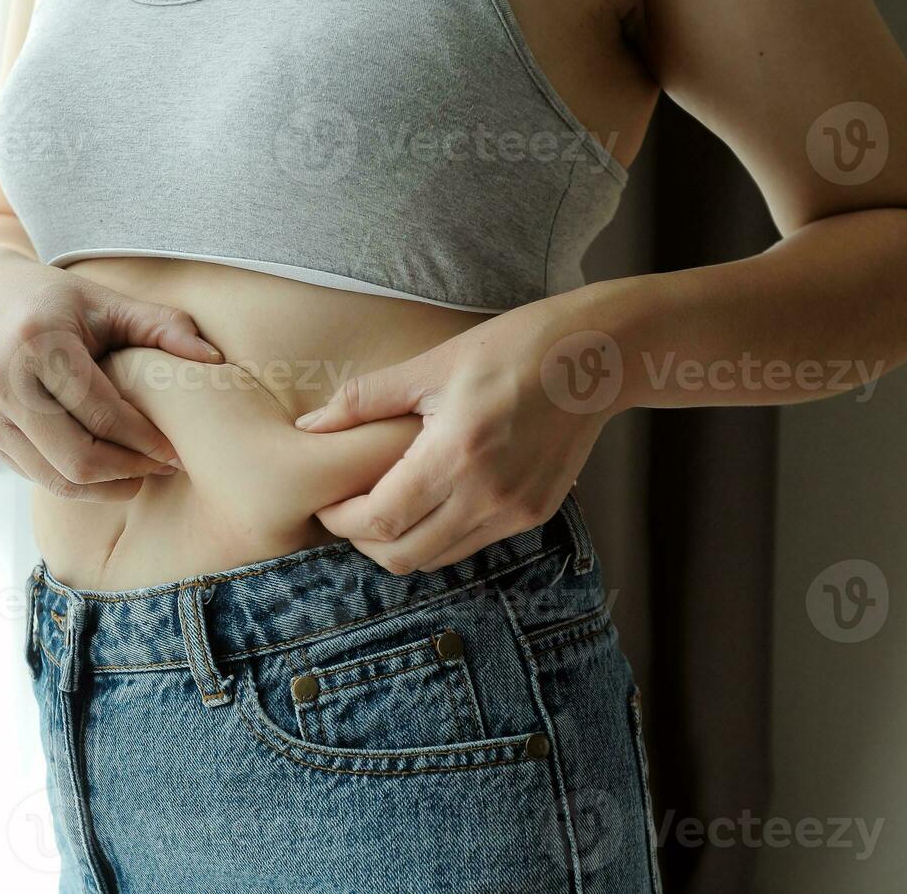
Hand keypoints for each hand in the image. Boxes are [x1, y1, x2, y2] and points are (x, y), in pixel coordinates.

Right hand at [0, 247, 222, 501]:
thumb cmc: (62, 301)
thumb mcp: (112, 304)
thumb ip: (164, 327)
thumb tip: (214, 359)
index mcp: (38, 343)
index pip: (102, 415)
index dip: (146, 441)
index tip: (178, 452)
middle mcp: (2, 382)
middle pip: (77, 459)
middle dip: (129, 471)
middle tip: (163, 468)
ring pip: (57, 478)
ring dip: (106, 486)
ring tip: (141, 473)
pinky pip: (38, 475)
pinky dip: (78, 480)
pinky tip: (108, 467)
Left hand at [295, 298, 615, 572]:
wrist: (597, 357)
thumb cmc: (513, 347)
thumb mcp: (432, 363)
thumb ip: (364, 400)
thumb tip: (309, 426)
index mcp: (456, 454)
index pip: (378, 521)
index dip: (340, 521)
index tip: (325, 502)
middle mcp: (488, 495)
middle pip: (402, 557)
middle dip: (363, 541)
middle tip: (347, 509)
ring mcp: (515, 512)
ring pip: (437, 559)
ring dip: (401, 542)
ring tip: (385, 504)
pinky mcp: (534, 515)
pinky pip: (472, 544)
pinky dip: (440, 534)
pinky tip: (431, 498)